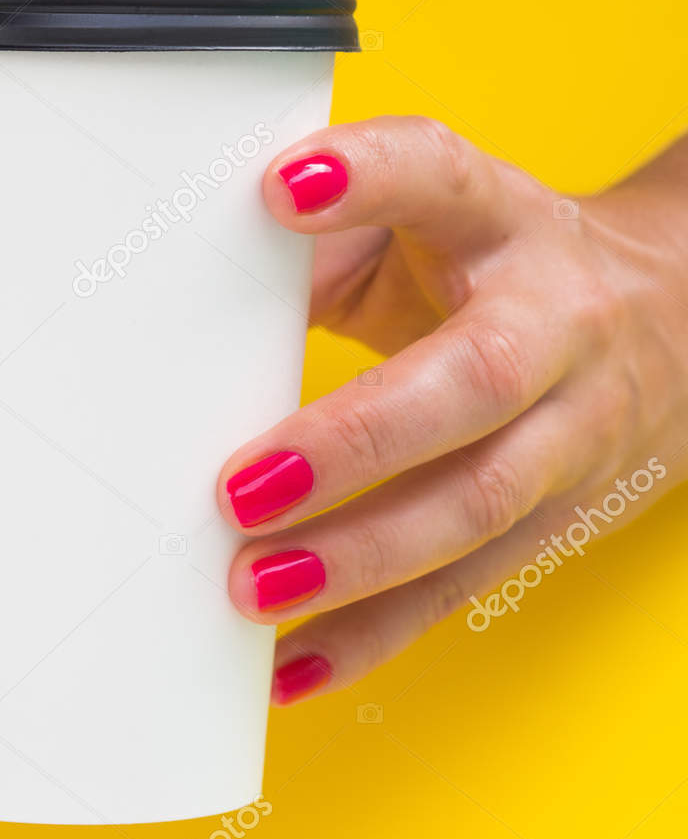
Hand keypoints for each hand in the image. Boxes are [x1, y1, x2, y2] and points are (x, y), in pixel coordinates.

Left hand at [217, 116, 687, 704]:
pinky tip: (294, 662)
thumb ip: (329, 244)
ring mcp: (572, 431)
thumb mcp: (433, 224)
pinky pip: (468, 586)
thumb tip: (197, 288)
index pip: (445, 179)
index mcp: (507, 223)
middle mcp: (555, 324)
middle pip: (475, 381)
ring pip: (480, 504)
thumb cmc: (505, 268)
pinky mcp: (561, 519)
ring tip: (255, 585)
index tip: (280, 187)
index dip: (373, 176)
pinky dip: (376, 634)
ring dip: (361, 557)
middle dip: (354, 440)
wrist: (676, 324)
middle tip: (242, 486)